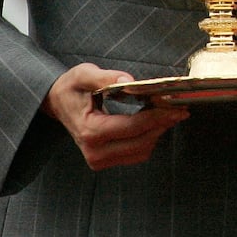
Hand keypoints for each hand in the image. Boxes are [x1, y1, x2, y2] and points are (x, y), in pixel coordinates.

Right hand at [42, 62, 187, 170]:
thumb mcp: (84, 75)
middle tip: (179, 108)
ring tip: (166, 112)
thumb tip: (128, 82)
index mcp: (89, 131)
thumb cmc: (71, 88)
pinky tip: (153, 122)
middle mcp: (94, 152)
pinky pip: (136, 154)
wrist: (57, 103)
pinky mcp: (105, 161)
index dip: (158, 117)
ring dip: (157, 132)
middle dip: (162, 124)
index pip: (133, 127)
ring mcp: (99, 160)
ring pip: (142, 151)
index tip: (177, 107)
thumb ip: (104, 78)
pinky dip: (149, 138)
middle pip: (141, 142)